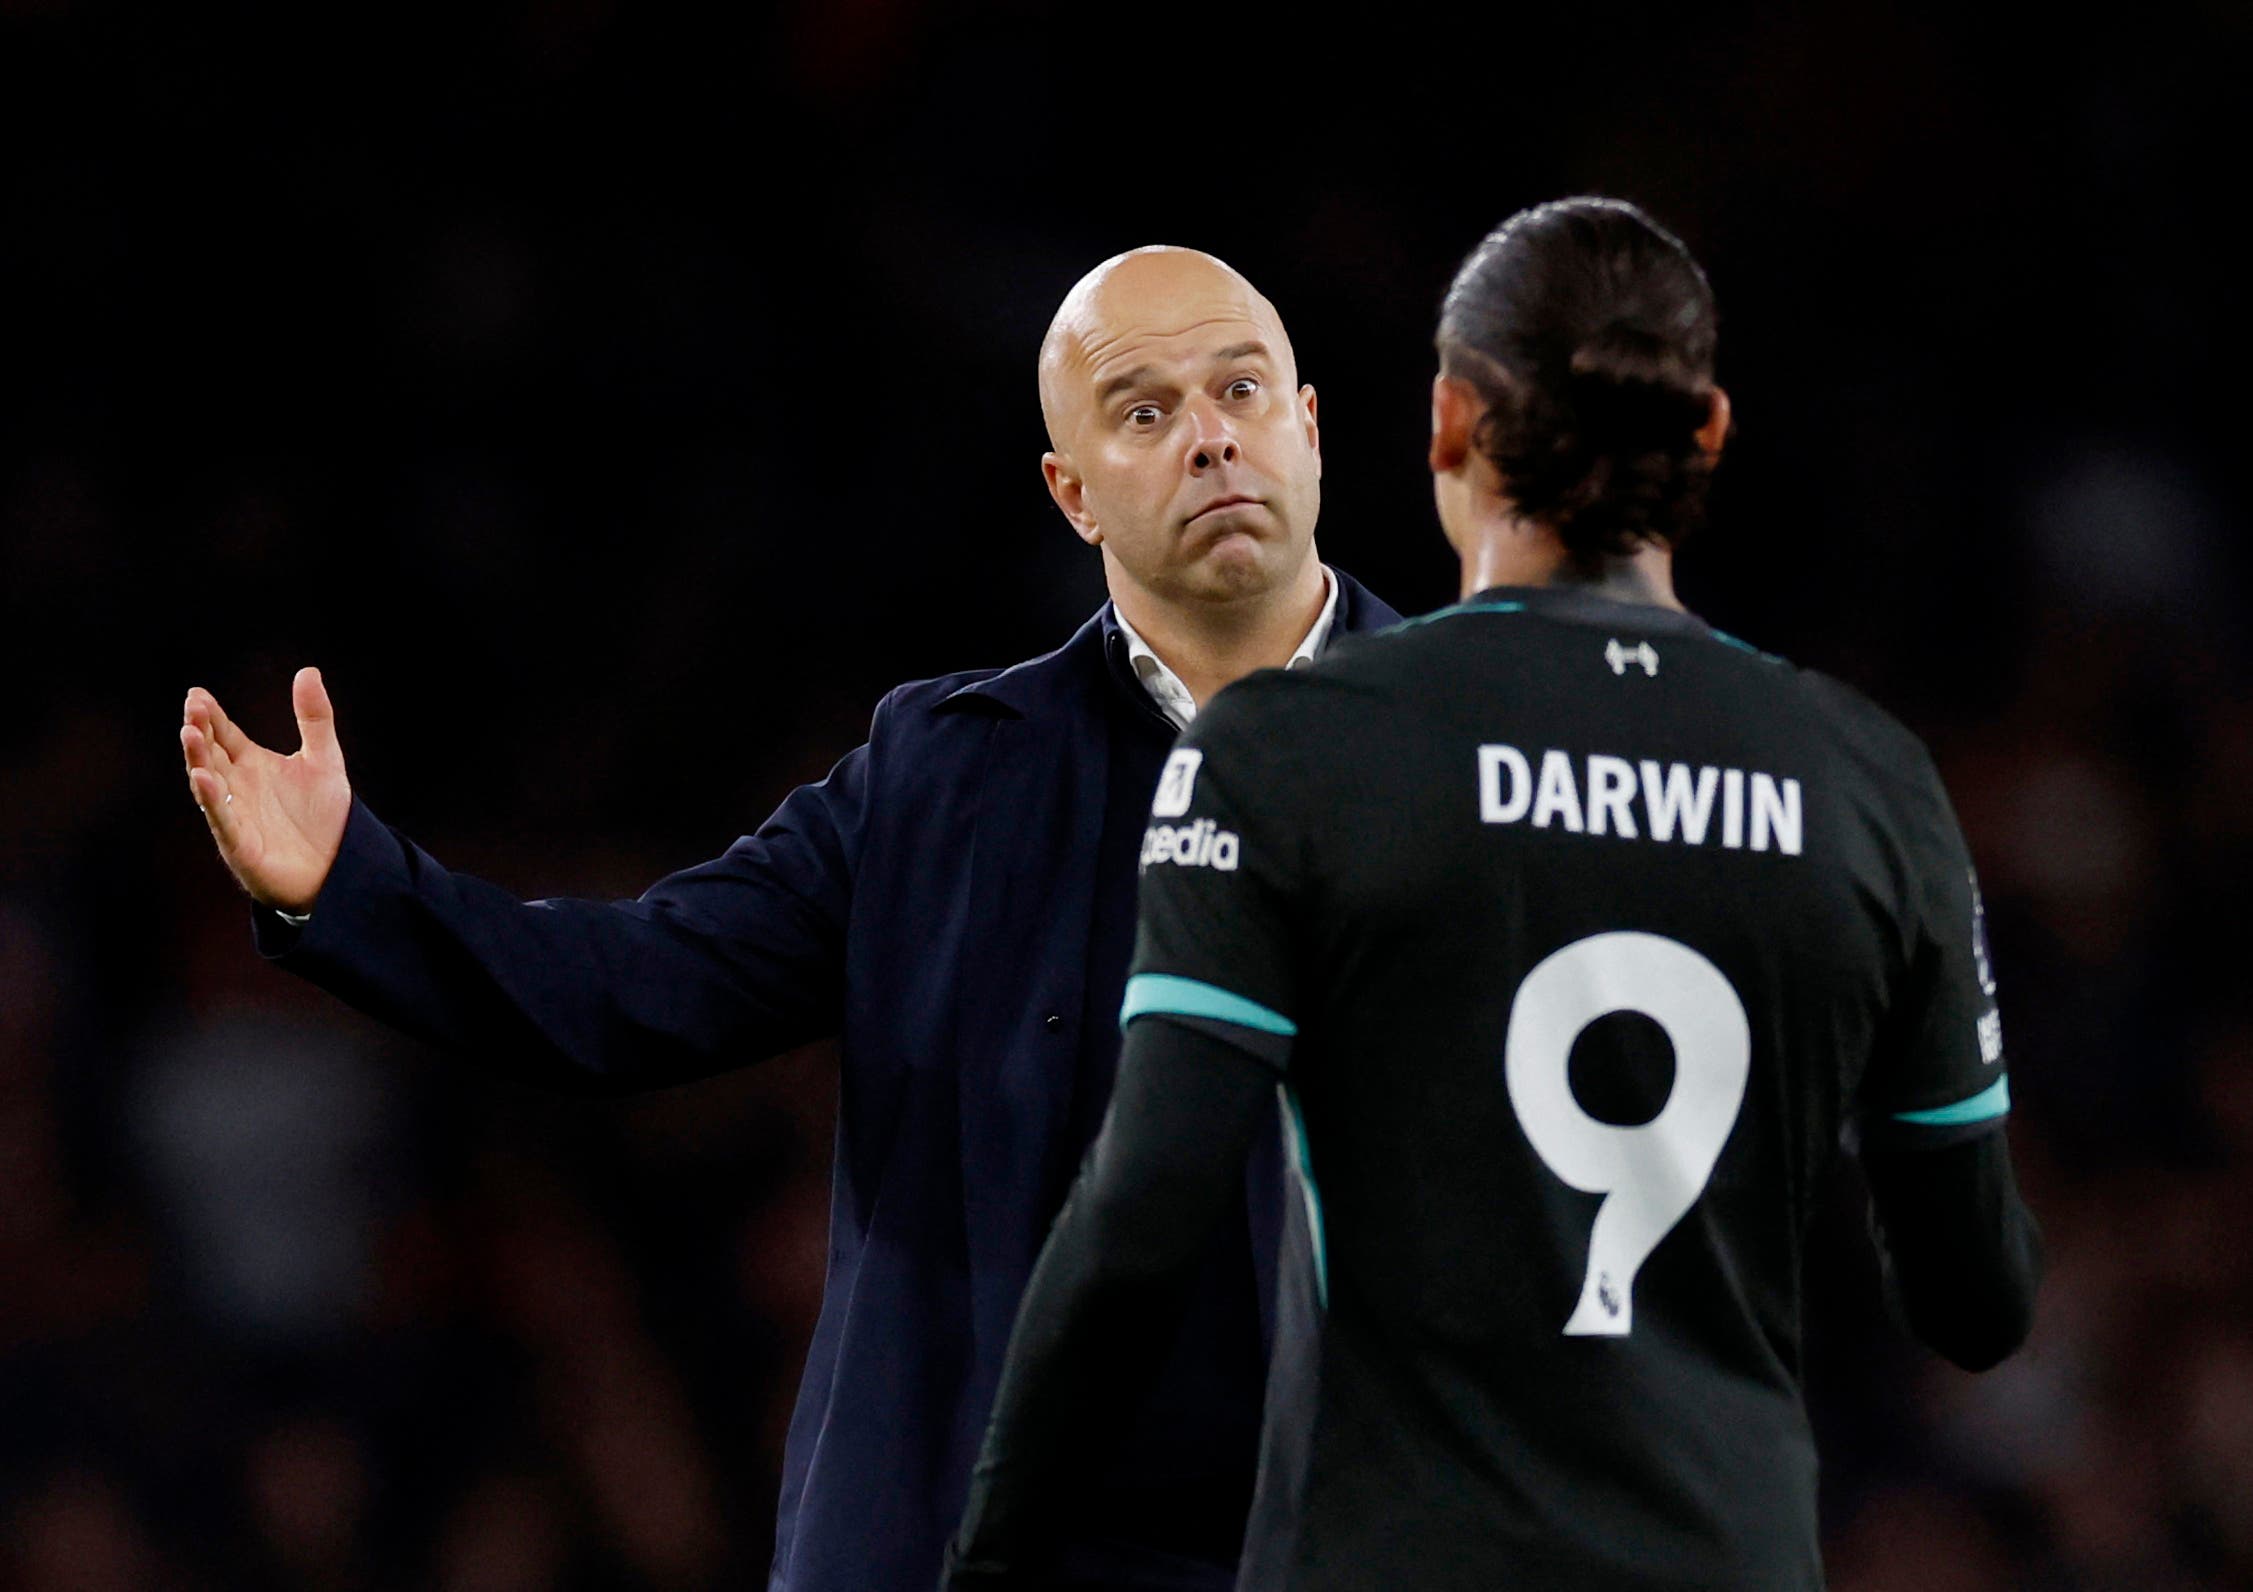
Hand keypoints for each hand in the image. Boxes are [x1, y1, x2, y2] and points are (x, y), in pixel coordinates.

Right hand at [181, 667, 352, 911]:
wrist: (338, 868)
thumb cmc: (323, 816)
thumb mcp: (324, 759)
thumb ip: (315, 718)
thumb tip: (308, 670)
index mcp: (252, 765)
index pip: (225, 734)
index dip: (211, 716)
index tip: (197, 694)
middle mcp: (237, 786)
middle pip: (211, 753)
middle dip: (200, 730)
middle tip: (193, 707)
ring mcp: (236, 815)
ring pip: (209, 783)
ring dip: (198, 760)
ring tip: (190, 733)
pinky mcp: (241, 844)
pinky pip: (223, 819)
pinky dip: (213, 800)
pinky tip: (204, 779)